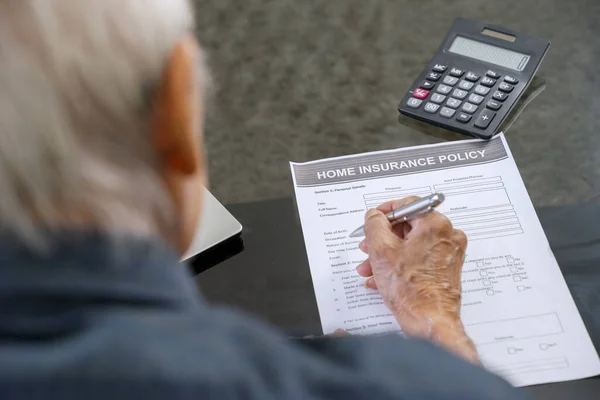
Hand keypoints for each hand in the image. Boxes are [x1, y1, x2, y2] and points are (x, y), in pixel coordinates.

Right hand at [356, 197, 477, 361]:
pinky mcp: (446, 268)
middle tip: (368, 246)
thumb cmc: (411, 290)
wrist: (429, 320)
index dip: (385, 211)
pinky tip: (382, 276)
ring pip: (411, 244)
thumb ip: (374, 224)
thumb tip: (374, 216)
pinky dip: (400, 263)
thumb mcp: (381, 250)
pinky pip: (419, 257)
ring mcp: (449, 253)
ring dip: (387, 253)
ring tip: (370, 266)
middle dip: (383, 238)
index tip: (374, 218)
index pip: (408, 204)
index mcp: (435, 224)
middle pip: (409, 226)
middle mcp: (447, 235)